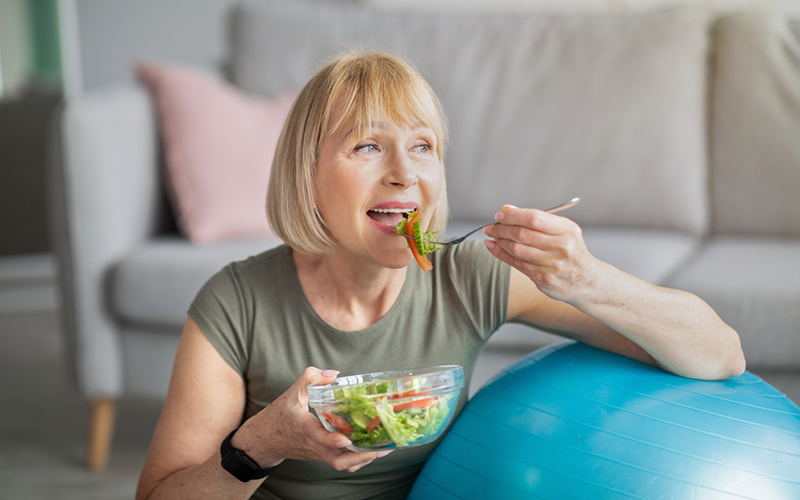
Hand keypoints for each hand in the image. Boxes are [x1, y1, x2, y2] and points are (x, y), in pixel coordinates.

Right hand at [233, 367, 392, 472]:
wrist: (264, 440)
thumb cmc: (279, 415)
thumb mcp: (291, 392)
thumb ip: (311, 378)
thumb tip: (334, 374)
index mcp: (302, 427)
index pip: (317, 436)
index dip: (331, 440)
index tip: (345, 439)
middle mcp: (312, 444)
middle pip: (336, 460)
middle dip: (359, 457)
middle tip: (380, 448)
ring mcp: (318, 453)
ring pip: (342, 465)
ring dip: (363, 460)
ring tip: (384, 449)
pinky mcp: (322, 457)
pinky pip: (342, 463)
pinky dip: (358, 459)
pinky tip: (372, 449)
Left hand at [483, 204, 598, 303]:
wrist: (588, 281)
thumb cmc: (571, 250)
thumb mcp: (563, 230)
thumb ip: (537, 219)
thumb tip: (507, 209)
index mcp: (567, 230)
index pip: (534, 218)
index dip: (513, 216)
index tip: (500, 215)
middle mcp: (561, 248)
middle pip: (522, 234)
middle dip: (501, 228)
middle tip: (491, 226)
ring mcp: (552, 265)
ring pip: (516, 250)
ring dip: (499, 241)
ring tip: (492, 236)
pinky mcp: (543, 279)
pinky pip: (516, 264)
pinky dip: (501, 254)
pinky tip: (493, 247)